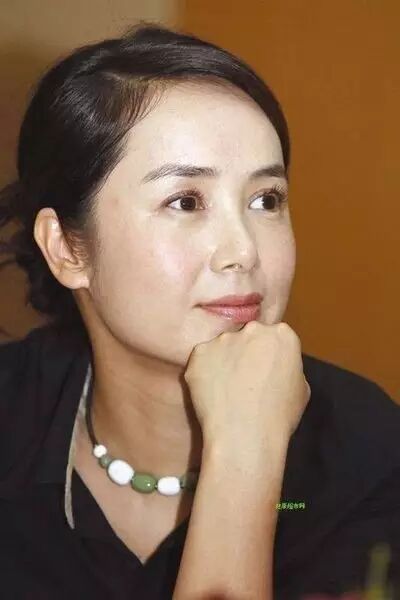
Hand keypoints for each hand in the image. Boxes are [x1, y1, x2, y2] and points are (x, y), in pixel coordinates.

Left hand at [184, 321, 310, 453]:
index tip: (266, 372)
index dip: (269, 356)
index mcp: (282, 335)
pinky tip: (212, 393)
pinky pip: (203, 359)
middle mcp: (252, 330)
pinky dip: (205, 372)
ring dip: (225, 362)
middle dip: (247, 353)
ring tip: (227, 391)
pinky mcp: (199, 353)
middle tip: (245, 381)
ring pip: (223, 347)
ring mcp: (223, 340)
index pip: (275, 337)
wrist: (245, 436)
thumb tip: (275, 368)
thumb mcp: (302, 389)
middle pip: (248, 336)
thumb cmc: (278, 417)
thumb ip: (287, 368)